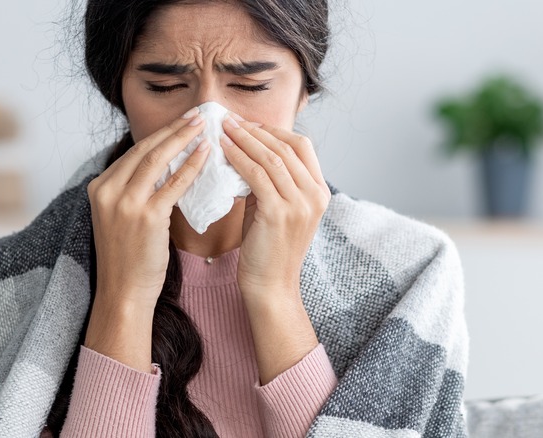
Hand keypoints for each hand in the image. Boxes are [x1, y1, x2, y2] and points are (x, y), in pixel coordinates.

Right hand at [87, 108, 209, 307]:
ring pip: (157, 159)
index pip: (134, 153)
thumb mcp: (121, 217)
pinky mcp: (145, 217)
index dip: (160, 135)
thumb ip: (134, 191)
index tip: (181, 122)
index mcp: (99, 187)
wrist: (123, 292)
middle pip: (145, 149)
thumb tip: (165, 167)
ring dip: (183, 139)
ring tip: (204, 126)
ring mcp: (124, 203)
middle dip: (173, 129)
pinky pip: (173, 184)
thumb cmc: (128, 258)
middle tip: (197, 114)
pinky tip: (206, 154)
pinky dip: (191, 166)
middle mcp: (107, 190)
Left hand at [219, 114, 331, 299]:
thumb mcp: (275, 208)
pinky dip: (239, 158)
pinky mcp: (279, 213)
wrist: (271, 286)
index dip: (273, 131)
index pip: (301, 146)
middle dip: (256, 130)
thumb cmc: (268, 248)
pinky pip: (257, 175)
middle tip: (230, 119)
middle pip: (287, 147)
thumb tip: (246, 152)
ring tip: (223, 128)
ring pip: (272, 157)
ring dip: (245, 139)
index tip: (247, 124)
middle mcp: (315, 195)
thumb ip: (270, 182)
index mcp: (319, 192)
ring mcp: (300, 204)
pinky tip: (223, 149)